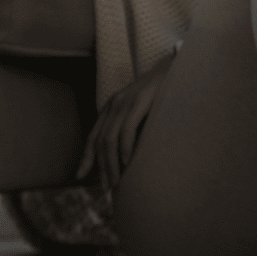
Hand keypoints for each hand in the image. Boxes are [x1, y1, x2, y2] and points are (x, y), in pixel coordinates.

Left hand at [76, 56, 170, 191]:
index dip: (85, 157)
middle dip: (102, 167)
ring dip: (112, 163)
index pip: (93, 137)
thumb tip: (131, 154)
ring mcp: (125, 102)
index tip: (80, 176)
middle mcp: (113, 104)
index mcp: (111, 108)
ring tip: (118, 180)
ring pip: (110, 139)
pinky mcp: (139, 101)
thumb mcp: (144, 112)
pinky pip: (127, 129)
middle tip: (108, 187)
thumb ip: (134, 127)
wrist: (177, 68)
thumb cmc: (166, 94)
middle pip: (100, 142)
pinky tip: (128, 161)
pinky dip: (125, 148)